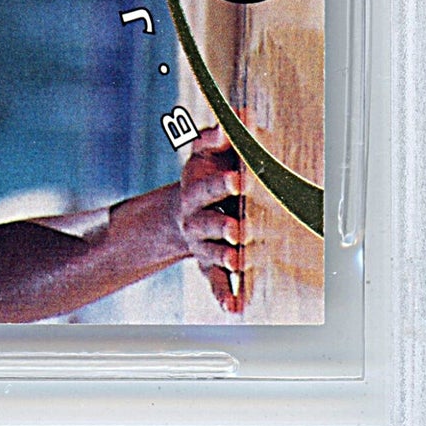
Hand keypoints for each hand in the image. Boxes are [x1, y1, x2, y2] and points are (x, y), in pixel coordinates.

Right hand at [166, 125, 245, 313]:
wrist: (183, 209)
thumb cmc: (202, 175)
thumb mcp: (204, 152)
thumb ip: (218, 136)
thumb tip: (241, 118)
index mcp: (194, 190)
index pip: (207, 187)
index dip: (221, 183)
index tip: (238, 179)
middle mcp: (195, 220)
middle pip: (208, 223)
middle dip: (222, 225)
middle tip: (237, 228)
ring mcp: (202, 244)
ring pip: (211, 253)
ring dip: (225, 258)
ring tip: (237, 259)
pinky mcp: (209, 264)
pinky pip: (215, 281)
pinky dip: (224, 294)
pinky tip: (234, 307)